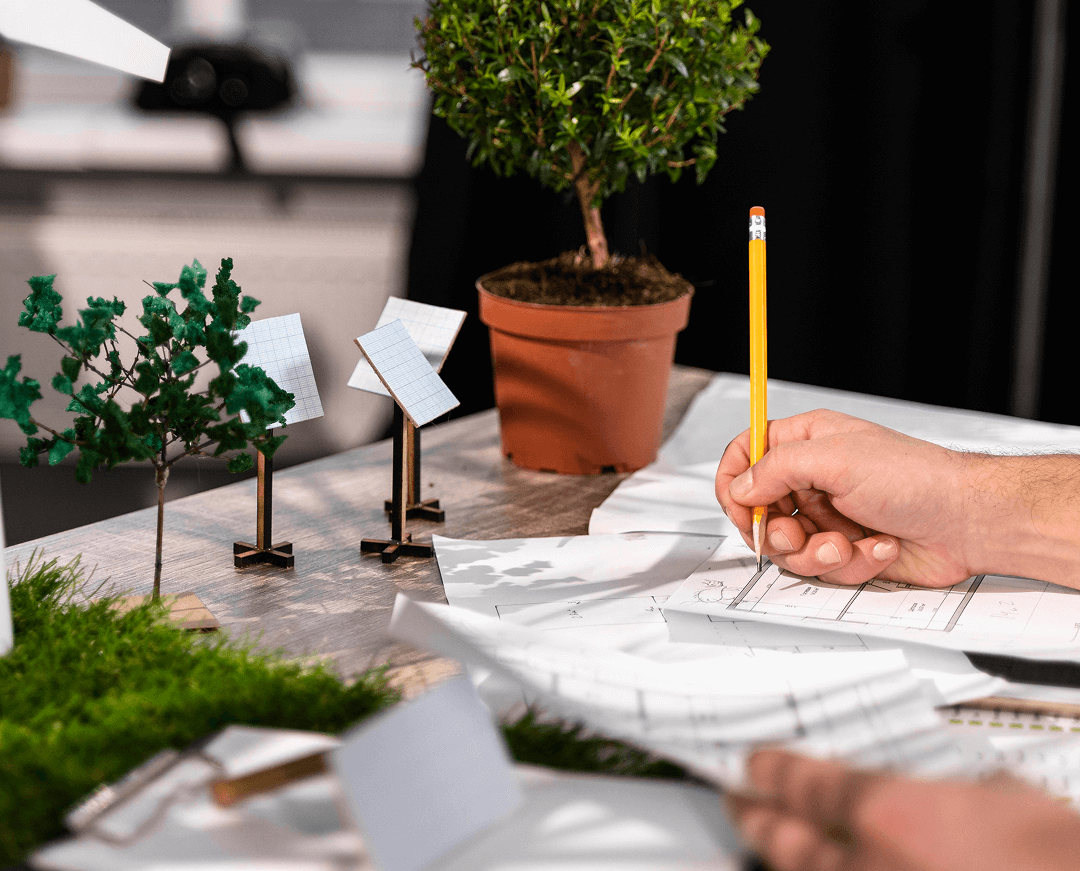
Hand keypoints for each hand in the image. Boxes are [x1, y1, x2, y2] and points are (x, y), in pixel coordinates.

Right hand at [715, 409, 973, 585]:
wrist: (968, 522)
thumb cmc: (915, 478)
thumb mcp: (835, 459)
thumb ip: (777, 468)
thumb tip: (741, 485)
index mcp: (806, 442)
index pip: (746, 454)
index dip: (734, 481)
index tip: (738, 506)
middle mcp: (812, 479)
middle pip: (758, 510)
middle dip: (775, 530)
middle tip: (796, 533)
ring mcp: (828, 516)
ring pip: (787, 547)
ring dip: (816, 552)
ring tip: (846, 544)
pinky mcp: (845, 549)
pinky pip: (821, 567)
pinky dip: (849, 563)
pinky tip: (877, 547)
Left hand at [729, 749, 1079, 870]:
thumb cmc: (1056, 851)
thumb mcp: (994, 791)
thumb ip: (941, 786)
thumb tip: (922, 785)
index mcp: (890, 812)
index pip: (803, 781)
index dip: (771, 770)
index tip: (755, 765)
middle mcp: (870, 866)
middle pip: (784, 839)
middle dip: (756, 817)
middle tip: (741, 802)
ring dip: (783, 858)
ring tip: (768, 842)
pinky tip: (821, 867)